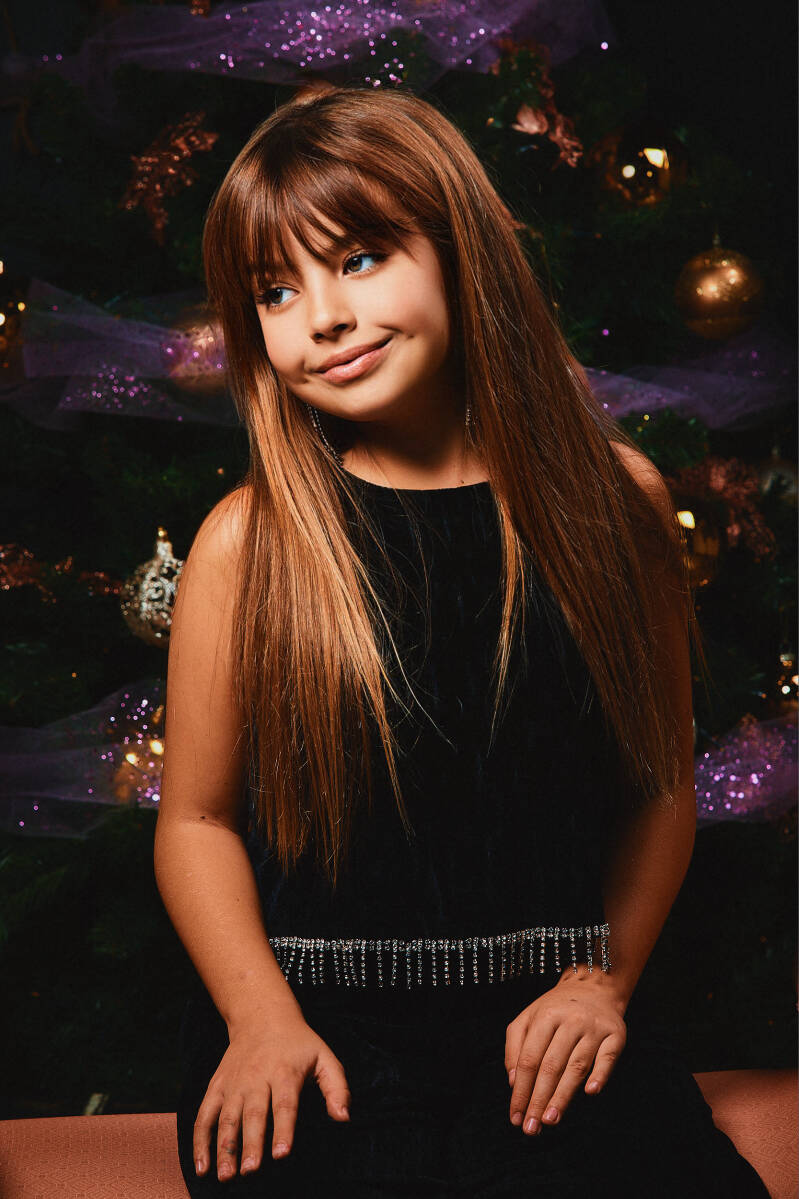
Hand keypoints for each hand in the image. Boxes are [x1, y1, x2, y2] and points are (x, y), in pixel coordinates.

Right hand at [193, 1008, 350, 1181]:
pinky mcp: (217, 1086)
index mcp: (284, 1072)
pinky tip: (202, 1166)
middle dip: (250, 1144)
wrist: (261, 1016)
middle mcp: (256, 1078)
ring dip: (224, 1148)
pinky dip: (200, 1140)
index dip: (283, 1130)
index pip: (284, 1104)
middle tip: (250, 1171)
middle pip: (253, 1114)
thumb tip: (343, 1118)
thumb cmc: (298, 1043)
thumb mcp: (324, 1058)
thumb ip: (337, 1088)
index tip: (281, 1155)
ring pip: (227, 1117)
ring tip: (226, 1175)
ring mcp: (234, 1083)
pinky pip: (205, 1114)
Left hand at [505, 968, 626, 1135]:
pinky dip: (599, 1075)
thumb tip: (513, 1082)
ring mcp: (594, 1028)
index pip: (529, 1059)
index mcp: (545, 1016)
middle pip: (551, 1065)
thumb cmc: (555, 1009)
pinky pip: (608, 1058)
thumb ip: (515, 1046)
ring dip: (563, 1095)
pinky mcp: (616, 1035)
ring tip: (550, 1120)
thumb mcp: (529, 1018)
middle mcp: (570, 1021)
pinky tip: (590, 1093)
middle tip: (531, 1128)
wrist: (593, 986)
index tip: (515, 1116)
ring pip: (576, 1065)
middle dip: (539, 1099)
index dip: (521, 1089)